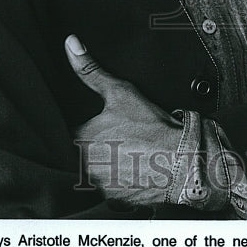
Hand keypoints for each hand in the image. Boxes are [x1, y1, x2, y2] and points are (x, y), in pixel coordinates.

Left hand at [65, 34, 183, 204]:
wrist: (183, 162)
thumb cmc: (152, 128)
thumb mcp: (120, 92)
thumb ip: (90, 71)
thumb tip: (70, 44)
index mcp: (79, 139)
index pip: (63, 134)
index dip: (76, 130)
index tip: (90, 129)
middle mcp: (83, 167)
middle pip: (73, 157)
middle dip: (86, 150)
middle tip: (110, 144)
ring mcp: (97, 187)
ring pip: (88, 176)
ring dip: (98, 168)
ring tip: (119, 159)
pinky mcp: (112, 202)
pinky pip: (104, 192)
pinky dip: (112, 184)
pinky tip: (126, 174)